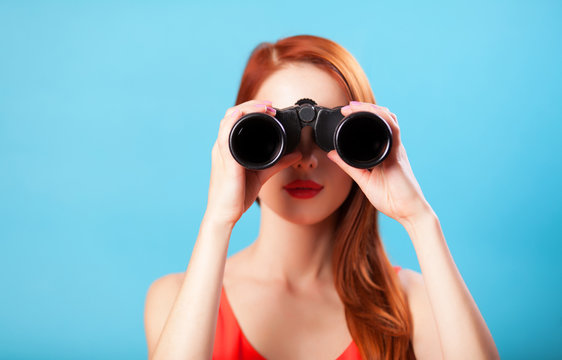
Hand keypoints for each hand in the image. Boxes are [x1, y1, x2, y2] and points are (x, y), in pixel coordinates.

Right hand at [205, 100, 301, 226]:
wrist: (225, 215)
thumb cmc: (237, 195)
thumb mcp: (262, 174)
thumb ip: (278, 163)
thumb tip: (296, 154)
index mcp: (229, 147)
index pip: (237, 119)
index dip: (252, 108)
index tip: (271, 108)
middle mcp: (223, 147)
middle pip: (232, 114)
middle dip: (252, 105)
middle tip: (271, 106)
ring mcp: (222, 153)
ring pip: (228, 120)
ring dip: (247, 109)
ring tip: (265, 108)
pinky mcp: (226, 162)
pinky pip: (225, 137)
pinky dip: (233, 123)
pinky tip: (241, 116)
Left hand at [327, 101, 432, 225]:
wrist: (409, 211)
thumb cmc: (391, 198)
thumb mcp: (364, 180)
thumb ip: (349, 166)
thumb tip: (332, 154)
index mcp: (384, 152)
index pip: (375, 127)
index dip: (363, 116)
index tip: (346, 112)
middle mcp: (392, 147)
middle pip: (383, 119)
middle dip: (366, 108)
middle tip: (348, 106)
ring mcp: (397, 149)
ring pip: (388, 120)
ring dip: (372, 110)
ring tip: (355, 107)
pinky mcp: (399, 155)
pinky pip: (393, 131)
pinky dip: (383, 120)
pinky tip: (373, 115)